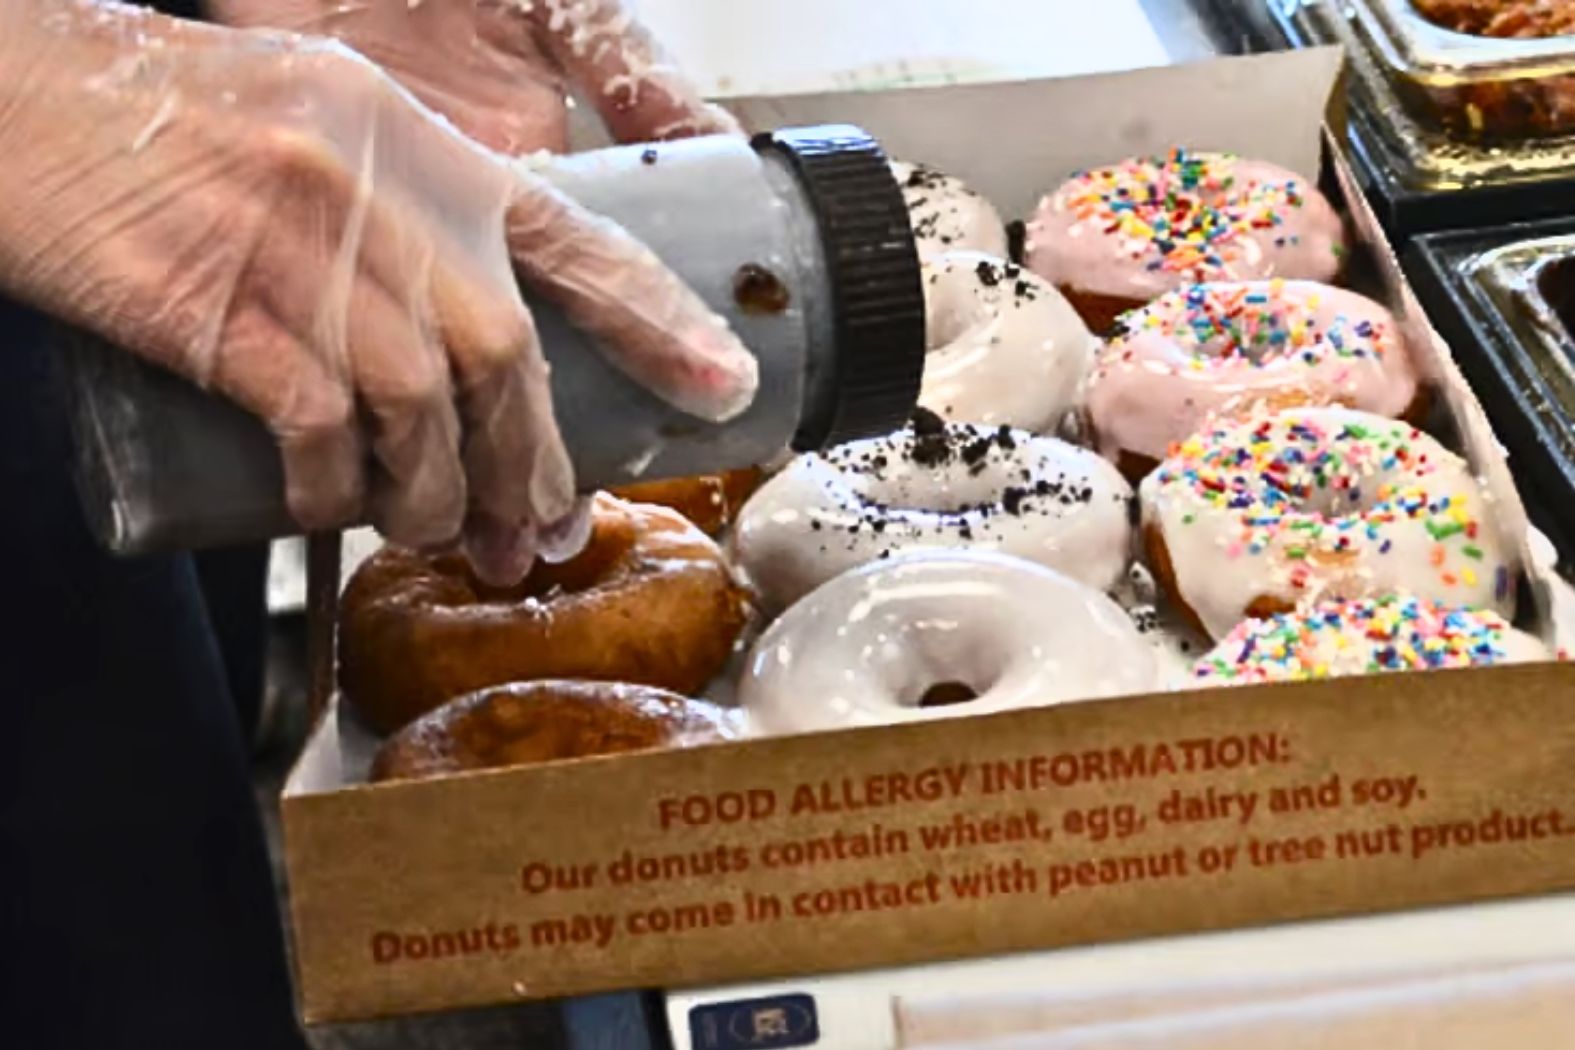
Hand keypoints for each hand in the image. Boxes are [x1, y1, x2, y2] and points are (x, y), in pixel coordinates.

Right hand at [0, 1, 755, 583]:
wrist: (12, 100)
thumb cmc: (157, 124)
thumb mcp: (313, 128)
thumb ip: (397, 220)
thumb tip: (460, 356)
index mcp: (419, 143)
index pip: (575, 239)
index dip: (657, 318)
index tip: (720, 382)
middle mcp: (381, 191)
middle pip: (503, 354)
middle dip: (530, 461)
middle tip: (536, 531)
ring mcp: (304, 248)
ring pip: (422, 406)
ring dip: (436, 494)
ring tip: (434, 533)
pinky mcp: (226, 310)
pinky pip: (318, 427)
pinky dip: (331, 487)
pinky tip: (326, 507)